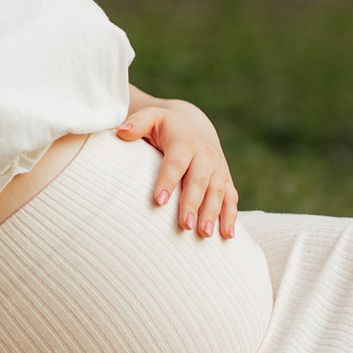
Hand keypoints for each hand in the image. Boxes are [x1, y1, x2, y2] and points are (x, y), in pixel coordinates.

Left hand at [116, 98, 238, 238]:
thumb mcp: (151, 117)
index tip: (158, 201)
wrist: (194, 123)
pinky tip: (227, 235)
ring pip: (218, 192)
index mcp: (184, 143)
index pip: (175, 163)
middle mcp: (205, 155)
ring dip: (213, 213)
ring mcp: (217, 168)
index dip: (168, 181)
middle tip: (185, 225)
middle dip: (193, 203)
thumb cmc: (165, 125)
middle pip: (199, 181)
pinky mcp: (225, 179)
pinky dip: (231, 216)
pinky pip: (231, 198)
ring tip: (204, 234)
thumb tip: (121, 132)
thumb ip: (137, 124)